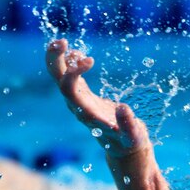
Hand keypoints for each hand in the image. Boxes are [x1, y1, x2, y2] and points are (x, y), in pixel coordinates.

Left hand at [45, 39, 149, 158]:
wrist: (124, 147)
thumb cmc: (129, 142)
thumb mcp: (133, 136)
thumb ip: (128, 124)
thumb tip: (123, 108)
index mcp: (86, 113)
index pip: (68, 90)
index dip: (73, 73)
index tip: (90, 60)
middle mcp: (78, 106)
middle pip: (58, 81)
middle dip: (56, 61)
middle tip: (62, 42)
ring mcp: (79, 100)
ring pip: (60, 77)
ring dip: (59, 59)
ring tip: (64, 42)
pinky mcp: (84, 96)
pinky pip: (69, 77)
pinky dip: (70, 62)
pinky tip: (77, 53)